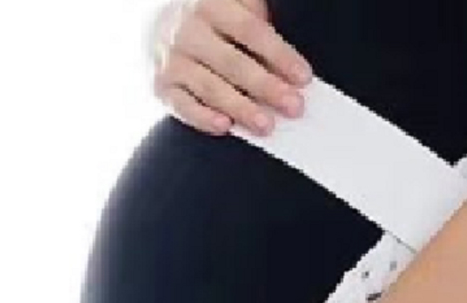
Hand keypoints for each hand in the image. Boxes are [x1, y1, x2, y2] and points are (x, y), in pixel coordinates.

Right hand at [149, 0, 312, 135]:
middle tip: (294, 107)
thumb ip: (262, 33)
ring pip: (210, 87)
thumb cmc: (219, 26)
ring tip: (267, 125)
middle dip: (266, 87)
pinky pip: (183, 105)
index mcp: (211, 5)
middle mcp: (187, 30)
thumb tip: (296, 75)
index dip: (279, 54)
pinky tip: (225, 127)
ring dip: (241, 108)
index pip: (250, 30)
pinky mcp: (161, 86)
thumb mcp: (239, 12)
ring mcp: (172, 59)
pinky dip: (203, 118)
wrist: (164, 27)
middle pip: (232, 62)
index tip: (304, 78)